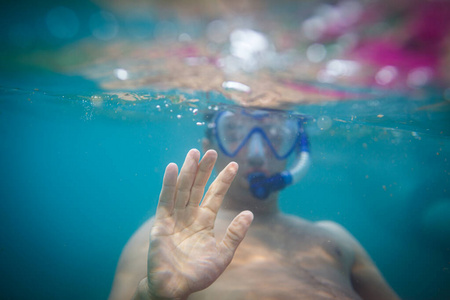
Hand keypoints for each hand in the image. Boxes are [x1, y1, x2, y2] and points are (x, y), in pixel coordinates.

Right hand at [145, 149, 253, 298]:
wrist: (175, 288)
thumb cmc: (198, 274)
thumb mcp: (223, 254)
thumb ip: (235, 234)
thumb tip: (249, 213)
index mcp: (204, 222)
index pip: (215, 195)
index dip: (223, 180)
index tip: (233, 164)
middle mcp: (190, 216)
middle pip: (198, 187)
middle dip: (204, 169)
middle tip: (210, 151)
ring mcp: (175, 218)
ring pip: (183, 189)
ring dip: (189, 171)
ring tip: (194, 152)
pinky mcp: (162, 223)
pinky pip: (166, 200)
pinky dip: (169, 184)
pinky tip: (173, 168)